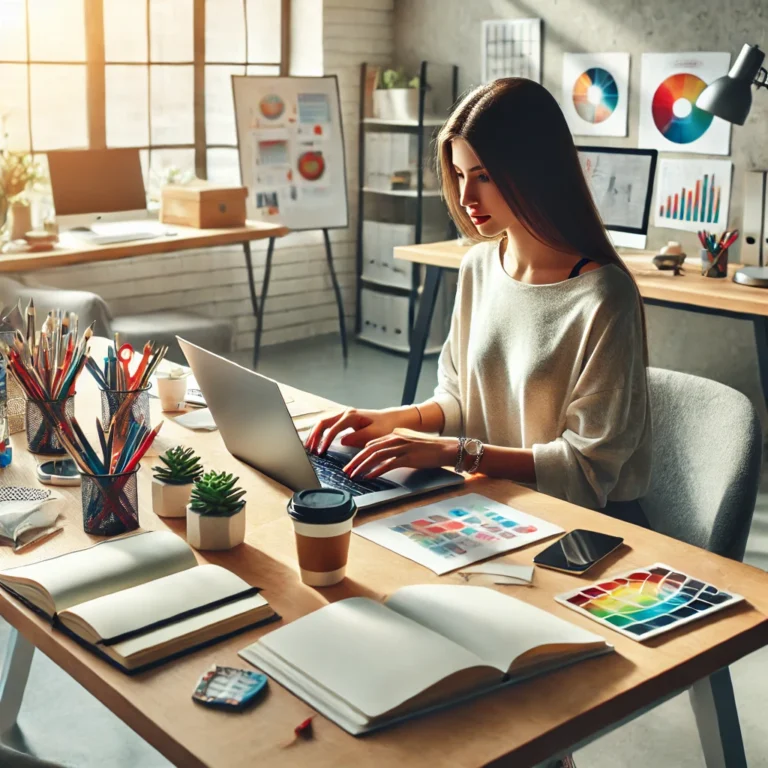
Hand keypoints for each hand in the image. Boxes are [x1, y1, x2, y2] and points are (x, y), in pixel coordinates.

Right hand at [305, 407, 416, 454]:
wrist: (394, 420)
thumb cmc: (386, 427)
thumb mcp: (374, 434)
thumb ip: (357, 437)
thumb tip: (341, 441)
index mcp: (352, 416)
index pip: (333, 428)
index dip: (325, 441)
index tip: (320, 452)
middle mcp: (346, 413)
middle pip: (323, 422)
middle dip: (314, 436)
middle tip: (309, 449)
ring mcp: (345, 415)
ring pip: (324, 422)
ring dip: (315, 434)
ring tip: (309, 446)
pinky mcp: (345, 420)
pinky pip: (329, 424)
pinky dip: (321, 432)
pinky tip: (317, 441)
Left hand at [342, 431, 457, 479]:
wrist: (446, 448)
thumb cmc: (428, 448)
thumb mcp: (408, 444)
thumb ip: (395, 447)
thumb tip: (382, 457)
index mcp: (394, 435)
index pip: (371, 444)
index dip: (358, 454)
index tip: (351, 464)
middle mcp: (396, 439)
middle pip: (369, 449)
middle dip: (355, 461)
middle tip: (346, 471)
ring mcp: (401, 448)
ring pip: (376, 456)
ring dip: (362, 466)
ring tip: (354, 475)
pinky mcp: (408, 458)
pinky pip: (388, 464)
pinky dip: (376, 471)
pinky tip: (369, 477)